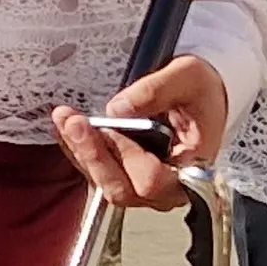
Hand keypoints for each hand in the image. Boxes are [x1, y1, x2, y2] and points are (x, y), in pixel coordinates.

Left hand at [51, 54, 228, 210]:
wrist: (201, 96)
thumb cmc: (201, 92)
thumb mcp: (187, 76)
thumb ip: (156, 90)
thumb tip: (119, 109)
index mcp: (192, 168)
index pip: (153, 181)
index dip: (126, 156)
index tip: (109, 128)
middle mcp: (167, 187)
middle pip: (122, 189)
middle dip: (93, 155)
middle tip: (75, 123)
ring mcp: (144, 186)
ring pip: (104, 182)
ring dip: (81, 150)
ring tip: (65, 118)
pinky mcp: (125, 175)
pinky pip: (96, 171)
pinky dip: (79, 149)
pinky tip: (67, 127)